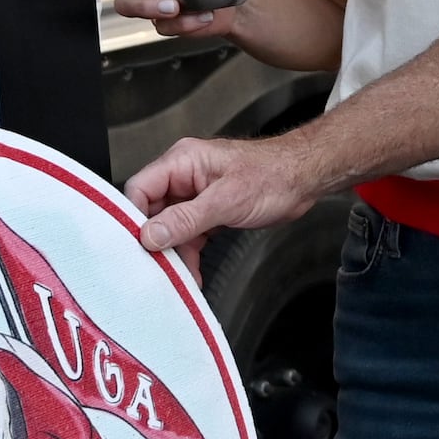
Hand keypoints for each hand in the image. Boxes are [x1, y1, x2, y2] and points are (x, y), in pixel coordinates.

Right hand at [127, 131, 323, 256]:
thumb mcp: (226, 201)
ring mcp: (195, 194)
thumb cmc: (273, 176)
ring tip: (179, 277)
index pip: (139, 189)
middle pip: (151, 211)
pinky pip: (188, 234)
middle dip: (155, 241)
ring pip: (170, 227)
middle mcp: (184, 176)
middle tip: (157, 267)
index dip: (134, 218)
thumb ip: (186, 219)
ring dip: (174, 253)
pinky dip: (189, 254)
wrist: (304, 180)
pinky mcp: (208, 210)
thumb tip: (151, 235)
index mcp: (182, 162)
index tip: (138, 245)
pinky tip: (193, 273)